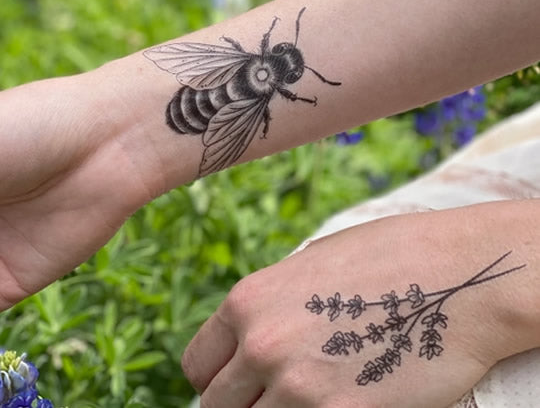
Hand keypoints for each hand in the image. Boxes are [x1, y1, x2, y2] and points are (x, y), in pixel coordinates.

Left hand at [182, 205, 533, 407]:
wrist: (454, 275)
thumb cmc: (384, 259)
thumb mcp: (308, 267)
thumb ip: (269, 306)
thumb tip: (249, 338)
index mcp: (248, 302)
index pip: (198, 365)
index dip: (215, 379)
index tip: (235, 385)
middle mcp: (262, 346)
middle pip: (216, 406)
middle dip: (240, 404)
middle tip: (270, 397)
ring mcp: (299, 388)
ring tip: (305, 397)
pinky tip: (335, 403)